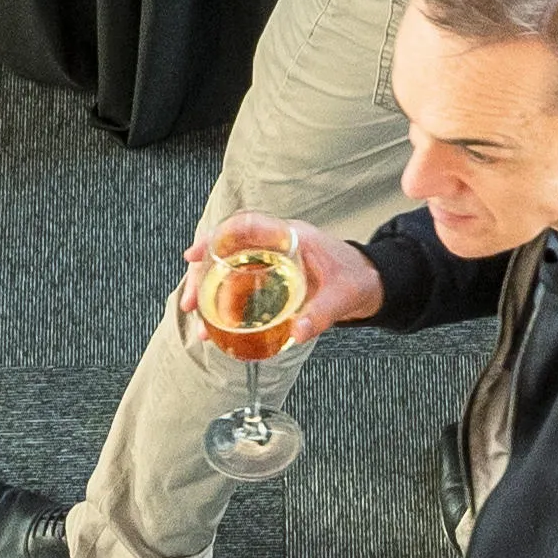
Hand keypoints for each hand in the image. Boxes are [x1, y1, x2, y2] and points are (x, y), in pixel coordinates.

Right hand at [207, 214, 387, 346]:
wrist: (368, 282)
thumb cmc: (355, 280)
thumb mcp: (341, 298)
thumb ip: (320, 314)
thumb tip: (297, 333)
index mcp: (292, 236)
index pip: (247, 225)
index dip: (217, 236)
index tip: (194, 255)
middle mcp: (276, 244)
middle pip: (228, 249)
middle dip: (202, 273)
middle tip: (189, 302)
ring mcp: (271, 261)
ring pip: (228, 269)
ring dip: (209, 291)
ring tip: (197, 320)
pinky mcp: (270, 278)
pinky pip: (239, 285)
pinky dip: (224, 304)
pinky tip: (214, 326)